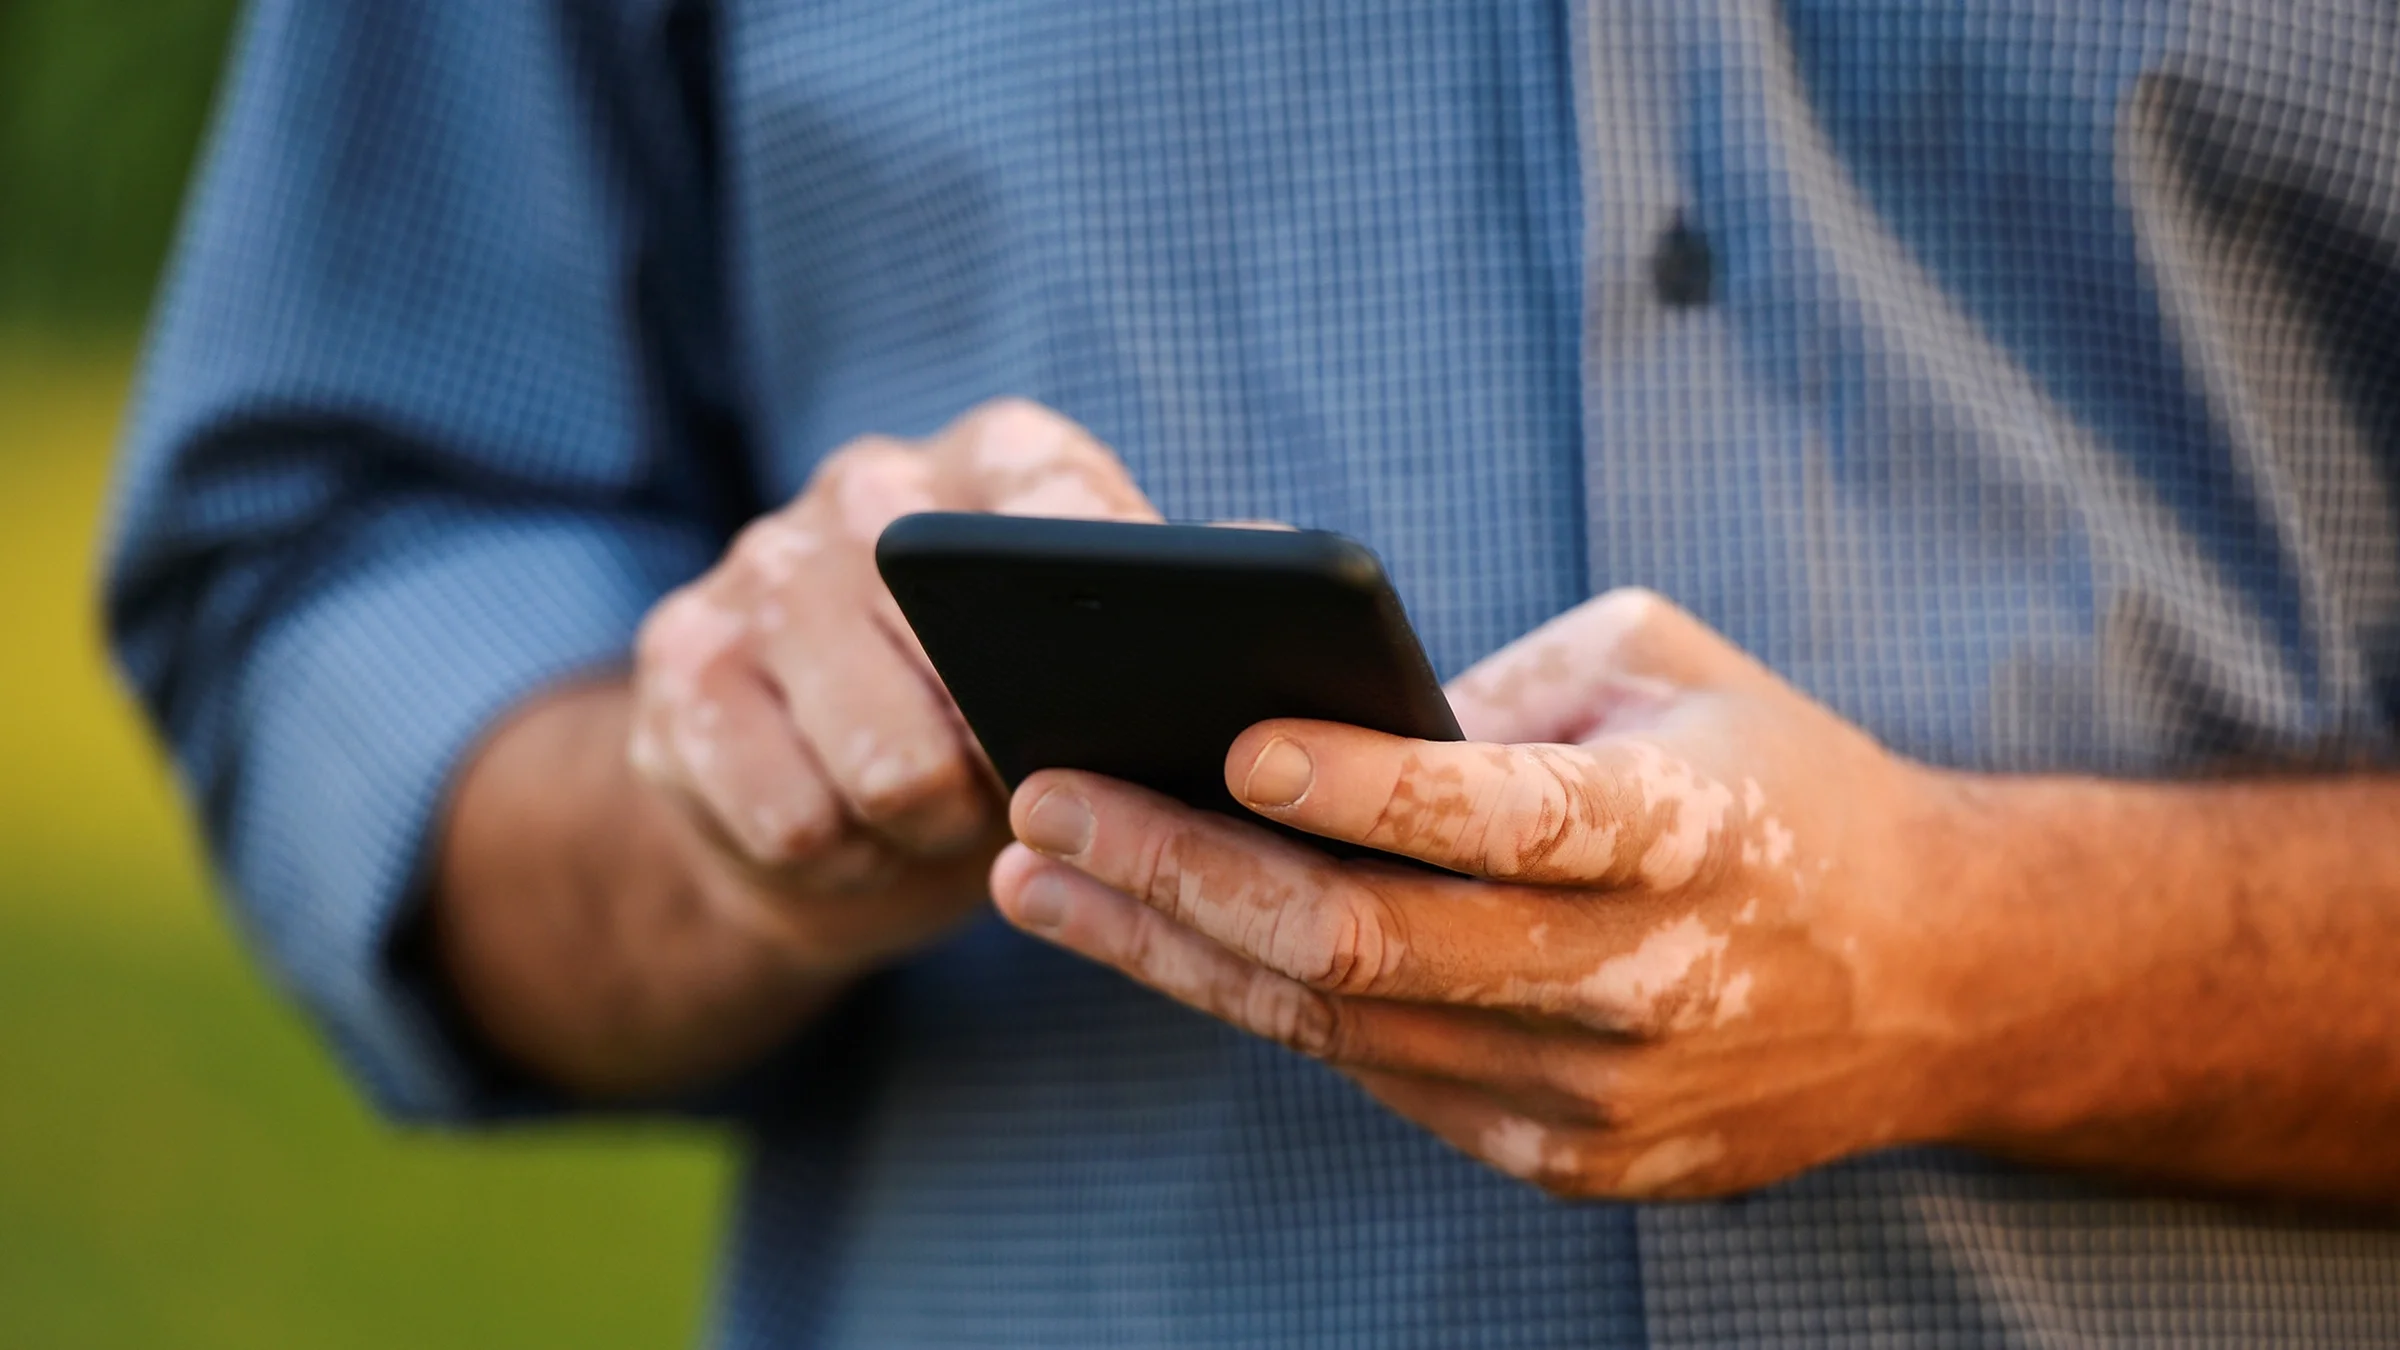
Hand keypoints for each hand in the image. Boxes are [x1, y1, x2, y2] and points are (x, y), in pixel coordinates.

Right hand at [631, 398, 1159, 978]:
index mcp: (1000, 460)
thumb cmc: (999, 727)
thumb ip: (1182, 622)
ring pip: (888, 765)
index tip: (1138, 685)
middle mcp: (871, 486)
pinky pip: (793, 819)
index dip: (1104, 612)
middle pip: (971, 661)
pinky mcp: (677, 665)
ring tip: (933, 816)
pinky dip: (840, 862)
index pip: (1062, 516)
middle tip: (1013, 785)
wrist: (818, 813)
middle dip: (1011, 766)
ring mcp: (760, 567)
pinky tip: (847, 835)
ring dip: (928, 830)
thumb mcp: (1099, 672)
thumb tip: (1279, 578)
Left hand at [989, 588, 1984, 1198]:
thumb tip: (1308, 717)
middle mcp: (1641, 981)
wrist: (1940, 981)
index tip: (1227, 738)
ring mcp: (1600, 1097)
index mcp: (1686, 829)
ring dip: (1173, 950)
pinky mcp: (1568, 1162)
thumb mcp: (1670, 668)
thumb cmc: (1781, 782)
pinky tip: (1164, 941)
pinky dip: (1263, 1005)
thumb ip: (1501, 690)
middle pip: (1370, 946)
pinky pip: (1379, 1078)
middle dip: (1182, 873)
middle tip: (1045, 801)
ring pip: (1342, 1030)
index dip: (1359, 785)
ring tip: (1044, 875)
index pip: (1497, 816)